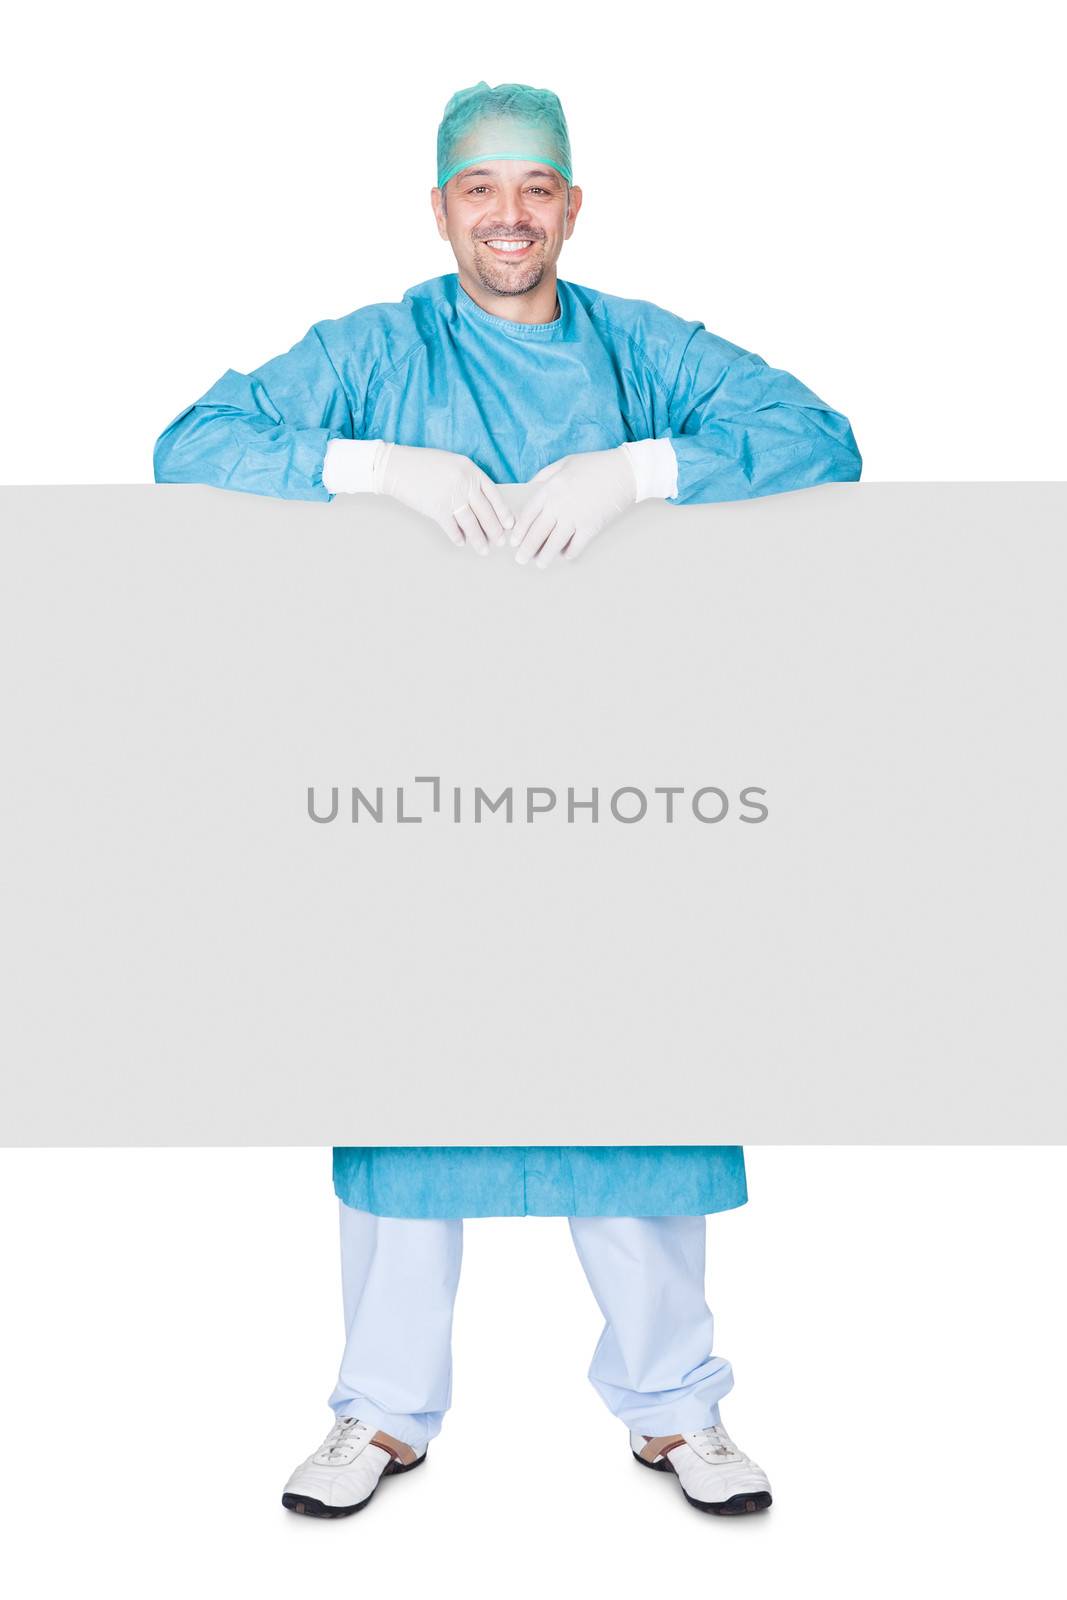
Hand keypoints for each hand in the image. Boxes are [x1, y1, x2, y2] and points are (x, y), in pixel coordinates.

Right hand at [376, 444, 514, 551]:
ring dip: (479, 539)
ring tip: (484, 549)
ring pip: (471, 524)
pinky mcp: (437, 508)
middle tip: (500, 542)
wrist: (396, 466)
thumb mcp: (452, 464)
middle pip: (485, 512)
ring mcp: (451, 496)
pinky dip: (458, 537)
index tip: (509, 525)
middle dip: (495, 530)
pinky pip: (452, 528)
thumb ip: (468, 480)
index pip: (494, 494)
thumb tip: (480, 503)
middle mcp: (464, 483)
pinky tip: (461, 542)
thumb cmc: (423, 465)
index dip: (503, 511)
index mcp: (470, 470)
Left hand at [510, 446, 637, 567]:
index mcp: (551, 488)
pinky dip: (568, 554)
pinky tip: (564, 555)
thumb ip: (544, 475)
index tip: (514, 541)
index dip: (520, 530)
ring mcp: (575, 517)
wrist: (625, 471)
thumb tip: (529, 488)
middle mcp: (560, 504)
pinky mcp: (591, 527)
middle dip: (527, 549)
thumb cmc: (595, 465)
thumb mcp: (564, 463)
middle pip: (537, 533)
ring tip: (539, 564)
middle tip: (520, 559)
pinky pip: (575, 547)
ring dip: (544, 557)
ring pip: (554, 544)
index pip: (528, 514)